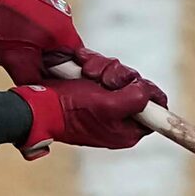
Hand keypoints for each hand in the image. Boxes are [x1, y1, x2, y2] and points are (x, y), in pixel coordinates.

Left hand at [0, 0, 85, 82]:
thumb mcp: (13, 58)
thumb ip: (30, 76)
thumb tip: (39, 89)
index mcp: (63, 31)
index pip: (75, 62)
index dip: (60, 75)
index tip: (44, 81)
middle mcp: (62, 14)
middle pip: (58, 47)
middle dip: (40, 58)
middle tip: (19, 63)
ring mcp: (48, 0)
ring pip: (43, 32)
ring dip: (27, 43)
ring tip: (3, 43)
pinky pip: (32, 18)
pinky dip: (20, 27)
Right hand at [16, 54, 166, 152]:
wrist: (39, 106)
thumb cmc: (70, 110)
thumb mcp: (107, 106)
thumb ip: (134, 101)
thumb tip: (148, 94)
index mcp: (127, 130)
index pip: (155, 112)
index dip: (149, 93)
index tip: (136, 82)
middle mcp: (119, 118)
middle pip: (136, 87)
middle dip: (119, 76)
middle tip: (103, 79)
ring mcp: (105, 104)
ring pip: (118, 75)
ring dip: (102, 68)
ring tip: (85, 73)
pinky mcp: (92, 91)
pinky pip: (102, 72)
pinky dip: (92, 65)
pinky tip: (80, 65)